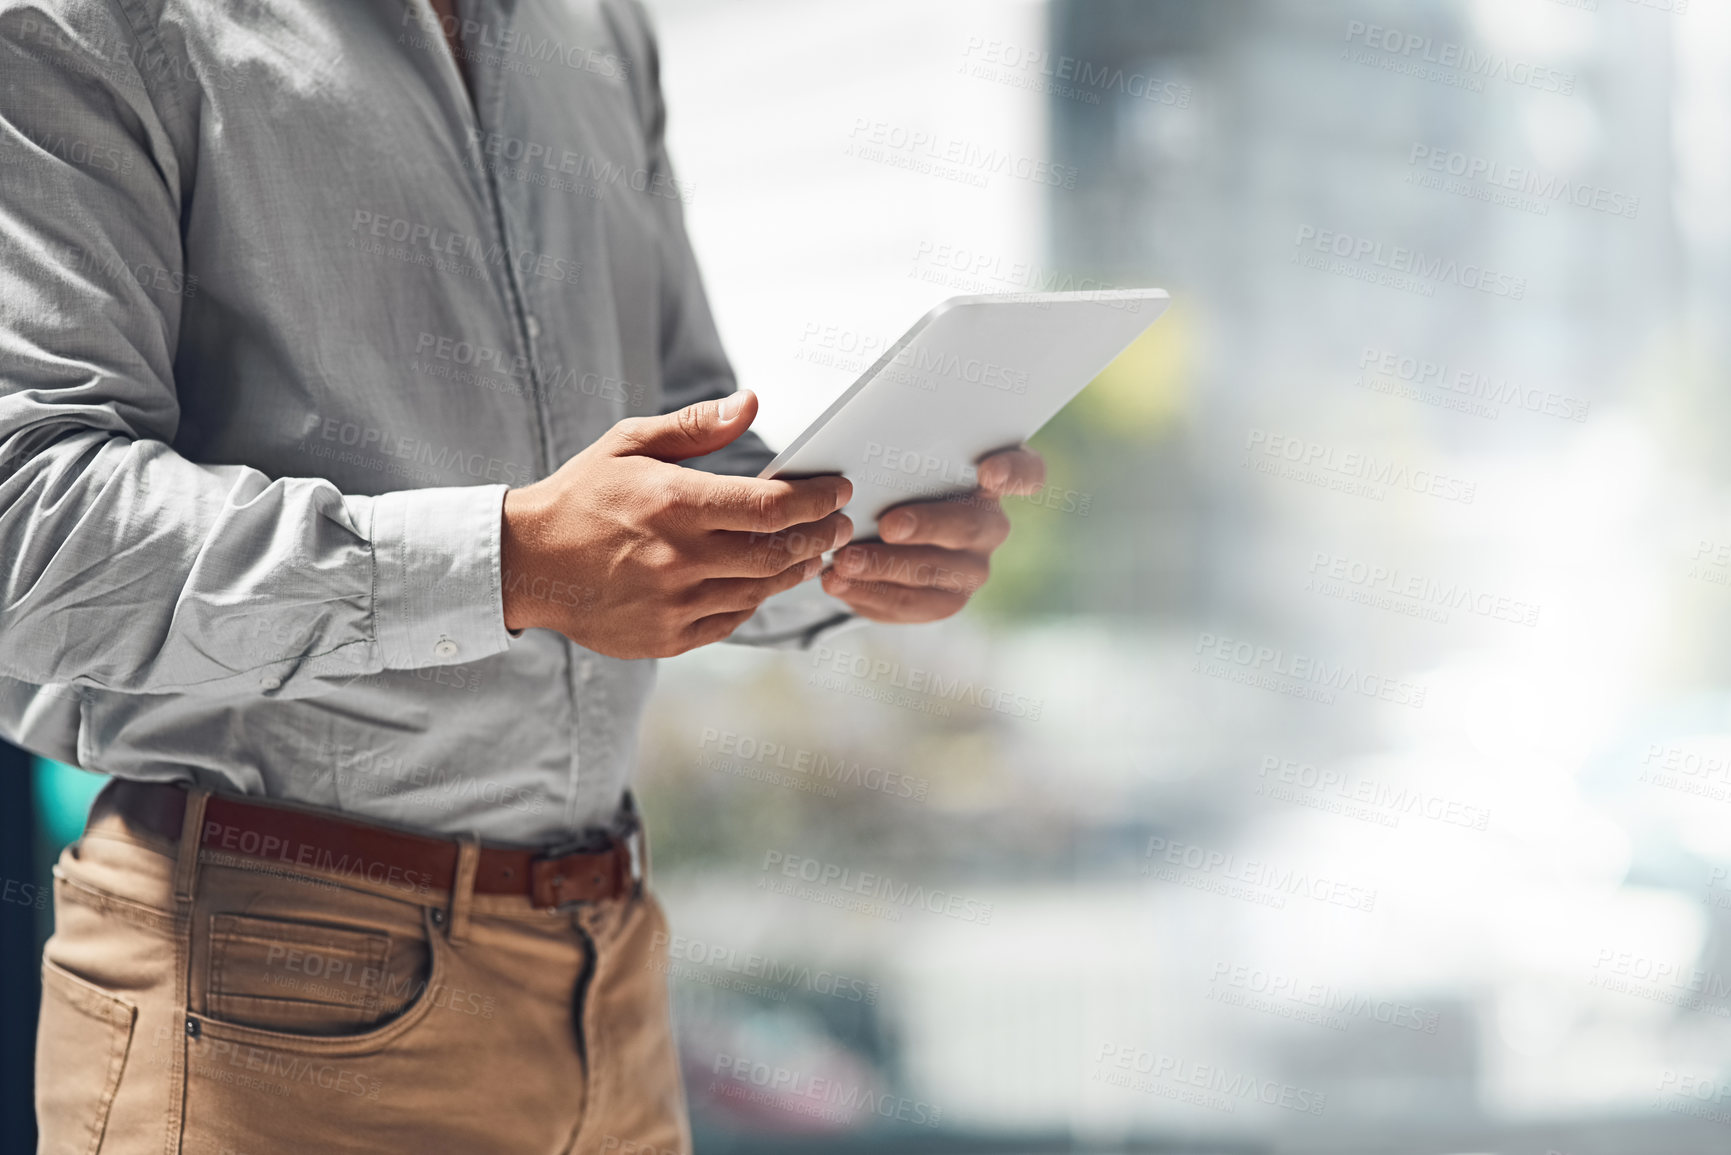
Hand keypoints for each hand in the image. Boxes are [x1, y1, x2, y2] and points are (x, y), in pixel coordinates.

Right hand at [501, 391, 852, 657]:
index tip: (839, 490)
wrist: (526, 562)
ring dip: (794, 570)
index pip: (772, 506)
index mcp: (675, 503)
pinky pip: (732, 619)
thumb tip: (750, 403)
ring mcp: (674, 602)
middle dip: (821, 536)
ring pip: (761, 590)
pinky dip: (755, 598)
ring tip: (810, 552)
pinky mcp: (667, 636)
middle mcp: (679, 557)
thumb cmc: (582, 495)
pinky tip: (762, 580)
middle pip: (779, 553)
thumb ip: (696, 427)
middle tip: (840, 524)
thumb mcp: (630, 443)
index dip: (818, 499)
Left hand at [820, 446, 1045, 622]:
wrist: (877, 531)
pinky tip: (838, 583)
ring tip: (844, 562)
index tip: (989, 472)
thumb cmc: (894, 481)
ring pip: (936, 573)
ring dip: (886, 568)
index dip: (1014, 472)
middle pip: (972, 527)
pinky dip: (870, 594)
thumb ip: (898, 453)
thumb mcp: (899, 461)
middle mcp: (990, 525)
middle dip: (928, 526)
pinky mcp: (945, 600)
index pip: (1027, 472)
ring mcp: (971, 568)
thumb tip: (856, 449)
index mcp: (991, 478)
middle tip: (888, 525)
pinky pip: (912, 605)